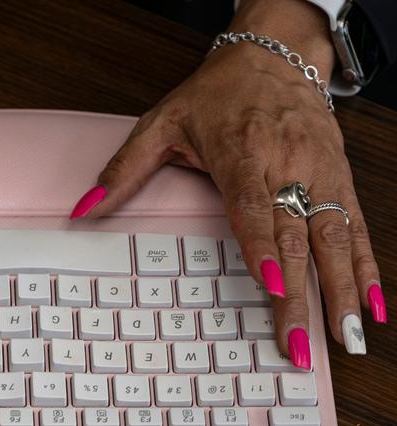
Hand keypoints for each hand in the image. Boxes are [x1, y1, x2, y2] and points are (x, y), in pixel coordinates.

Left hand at [74, 0, 385, 364]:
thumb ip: (124, 171)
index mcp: (242, 152)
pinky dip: (368, 267)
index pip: (253, 206)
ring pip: (336, 236)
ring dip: (344, 289)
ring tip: (348, 337)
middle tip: (299, 343)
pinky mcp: (340, 177)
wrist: (273, 54)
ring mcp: (319, 172)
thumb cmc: (215, 94)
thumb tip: (85, 209)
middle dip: (301, 294)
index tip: (270, 285)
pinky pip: (357, 227)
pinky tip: (372, 307)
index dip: (262, 247)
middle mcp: (287, 164)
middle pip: (296, 236)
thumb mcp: (160, 122)